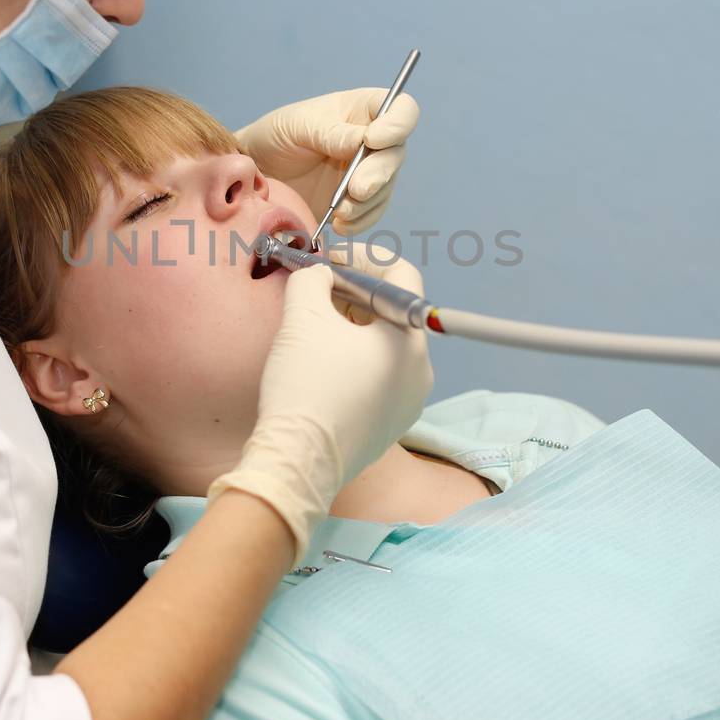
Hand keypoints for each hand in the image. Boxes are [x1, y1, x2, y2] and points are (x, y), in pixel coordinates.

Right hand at [207, 253, 433, 559]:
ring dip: (354, 326)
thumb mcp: (302, 315)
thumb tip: (319, 275)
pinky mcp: (391, 426)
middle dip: (353, 293)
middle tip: (316, 290)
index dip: (362, 258)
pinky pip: (380, 378)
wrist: (298, 461)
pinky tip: (323, 365)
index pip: (400, 275)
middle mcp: (422, 370)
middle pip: (393, 312)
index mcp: (409, 338)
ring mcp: (410, 402)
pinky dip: (355, 360)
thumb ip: (312, 279)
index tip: (327, 261)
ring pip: (386, 347)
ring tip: (316, 326)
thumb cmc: (305, 383)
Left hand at [234, 88, 419, 234]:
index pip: (402, 110)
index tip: (373, 139)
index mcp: (363, 110)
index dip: (397, 124)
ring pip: (386, 187)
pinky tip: (338, 223)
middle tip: (356, 189)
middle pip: (396, 154)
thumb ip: (331, 133)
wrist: (256, 171)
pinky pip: (371, 213)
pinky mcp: (356, 202)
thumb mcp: (298, 125)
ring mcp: (366, 172)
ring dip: (367, 202)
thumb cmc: (276, 135)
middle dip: (379, 174)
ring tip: (339, 211)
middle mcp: (373, 140)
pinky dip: (359, 221)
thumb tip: (364, 141)